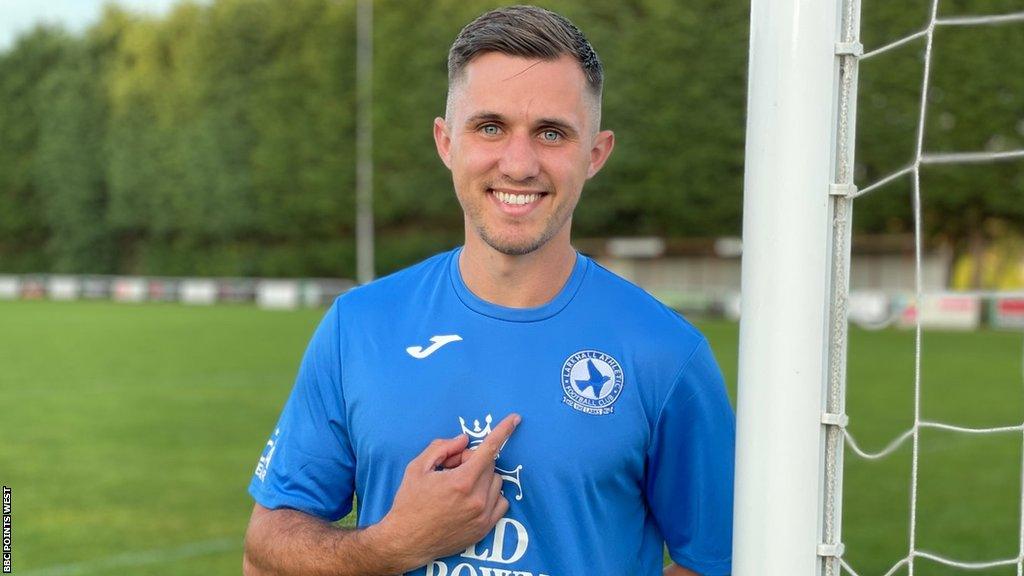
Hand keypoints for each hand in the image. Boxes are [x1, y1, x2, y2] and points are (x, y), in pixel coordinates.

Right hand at [377, 413, 520, 568]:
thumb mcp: (417, 468)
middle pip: (489, 465)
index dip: (503, 431)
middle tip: (452, 469)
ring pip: (497, 482)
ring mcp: (483, 515)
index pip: (489, 449)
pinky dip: (490, 495)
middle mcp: (477, 499)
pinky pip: (501, 502)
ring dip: (483, 478)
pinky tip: (471, 499)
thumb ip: (441, 448)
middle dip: (473, 461)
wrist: (406, 541)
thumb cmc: (409, 502)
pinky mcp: (485, 528)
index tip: (515, 418)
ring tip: (460, 487)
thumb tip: (463, 440)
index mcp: (461, 481)